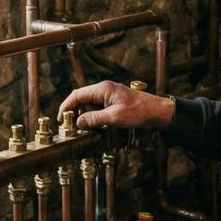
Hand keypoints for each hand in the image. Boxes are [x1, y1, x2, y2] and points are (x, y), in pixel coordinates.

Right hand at [57, 81, 175, 130]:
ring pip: (90, 106)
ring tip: (88, 130)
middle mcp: (104, 90)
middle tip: (73, 129)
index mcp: (102, 89)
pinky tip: (98, 128)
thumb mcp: (115, 118)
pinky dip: (96, 118)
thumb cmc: (140, 112)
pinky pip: (99, 109)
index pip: (77, 95)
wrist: (158, 112)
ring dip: (87, 118)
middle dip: (76, 114)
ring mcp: (110, 96)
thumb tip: (78, 122)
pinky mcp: (114, 103)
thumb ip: (95, 119)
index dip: (66, 107)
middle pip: (82, 100)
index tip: (61, 120)